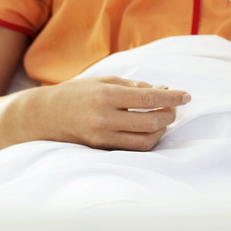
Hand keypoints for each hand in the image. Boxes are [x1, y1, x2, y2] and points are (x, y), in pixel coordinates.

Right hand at [37, 76, 189, 150]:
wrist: (43, 116)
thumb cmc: (76, 93)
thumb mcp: (105, 81)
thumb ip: (134, 86)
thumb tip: (163, 89)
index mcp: (107, 96)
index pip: (149, 98)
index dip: (172, 97)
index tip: (187, 95)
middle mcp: (105, 118)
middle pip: (151, 122)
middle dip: (170, 114)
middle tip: (175, 106)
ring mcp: (102, 137)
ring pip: (145, 140)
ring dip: (162, 129)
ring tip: (165, 117)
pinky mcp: (100, 149)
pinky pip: (132, 148)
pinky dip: (148, 139)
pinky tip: (151, 128)